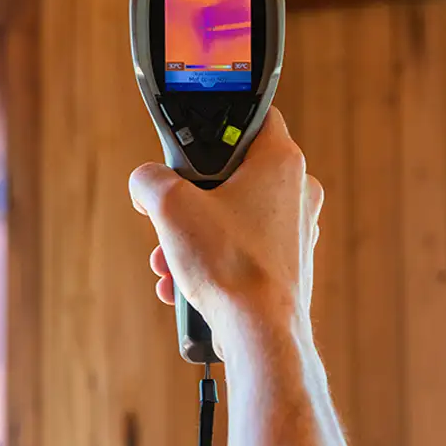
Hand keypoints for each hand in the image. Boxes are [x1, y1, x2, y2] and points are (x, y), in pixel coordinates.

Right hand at [128, 107, 323, 360]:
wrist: (260, 332)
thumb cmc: (229, 264)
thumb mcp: (169, 206)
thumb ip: (149, 179)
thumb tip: (146, 182)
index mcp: (281, 160)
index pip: (254, 114)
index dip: (218, 121)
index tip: (193, 140)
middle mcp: (298, 189)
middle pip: (232, 173)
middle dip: (190, 198)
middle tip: (168, 217)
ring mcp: (296, 227)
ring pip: (232, 215)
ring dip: (193, 236)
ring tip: (168, 261)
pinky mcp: (288, 260)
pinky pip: (242, 246)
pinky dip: (212, 259)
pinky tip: (183, 283)